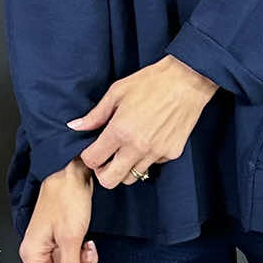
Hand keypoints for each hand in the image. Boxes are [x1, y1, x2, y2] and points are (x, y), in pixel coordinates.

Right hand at [20, 159, 97, 262]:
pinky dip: (83, 256)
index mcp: (33, 255)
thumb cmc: (66, 199)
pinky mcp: (60, 241)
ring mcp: (49, 247)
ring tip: (89, 250)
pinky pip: (71, 259)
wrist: (70, 174)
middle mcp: (38, 253)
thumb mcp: (71, 238)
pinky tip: (89, 244)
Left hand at [65, 55, 218, 188]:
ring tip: (127, 149)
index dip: (88, 157)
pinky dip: (146, 159)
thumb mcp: (117, 92)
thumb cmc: (151, 82)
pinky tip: (148, 140)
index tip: (92, 149)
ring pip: (132, 177)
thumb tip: (75, 127)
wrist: (187, 81)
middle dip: (103, 173)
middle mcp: (137, 147)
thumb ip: (95, 115)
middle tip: (105, 159)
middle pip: (110, 181)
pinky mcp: (171, 153)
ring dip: (124, 167)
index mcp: (120, 131)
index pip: (92, 161)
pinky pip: (152, 165)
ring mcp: (156, 153)